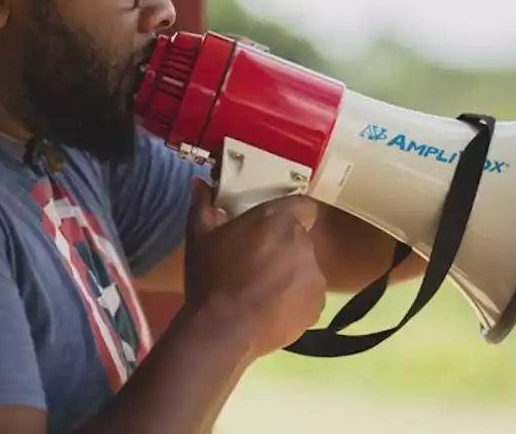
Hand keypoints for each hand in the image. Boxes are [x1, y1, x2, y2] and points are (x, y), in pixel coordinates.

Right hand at [181, 179, 326, 358]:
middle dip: (283, 247)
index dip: (289, 215)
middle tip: (256, 263)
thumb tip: (198, 183)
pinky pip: (308, 296)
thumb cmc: (210, 278)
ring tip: (262, 292)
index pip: (302, 206)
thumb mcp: (199, 239)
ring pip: (305, 268)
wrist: (222, 331)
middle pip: (300, 238)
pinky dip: (294, 300)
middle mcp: (303, 243)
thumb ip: (203, 207)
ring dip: (290, 274)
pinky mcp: (316, 307)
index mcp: (279, 220)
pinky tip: (270, 309)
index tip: (270, 228)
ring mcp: (314, 277)